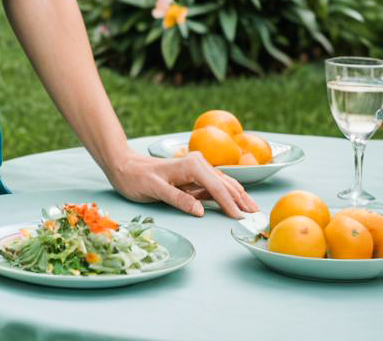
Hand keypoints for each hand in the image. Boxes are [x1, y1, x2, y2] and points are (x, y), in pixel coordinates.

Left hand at [108, 149, 259, 217]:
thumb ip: (178, 199)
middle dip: (241, 199)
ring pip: (223, 183)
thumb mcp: (154, 189)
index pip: (216, 187)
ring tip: (252, 210)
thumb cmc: (136, 178)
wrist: (124, 166)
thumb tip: (201, 211)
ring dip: (238, 196)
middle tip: (257, 217)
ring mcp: (196, 169)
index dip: (229, 203)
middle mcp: (197, 163)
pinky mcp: (193, 176)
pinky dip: (227, 194)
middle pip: (225, 184)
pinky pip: (215, 185)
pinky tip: (236, 202)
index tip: (241, 218)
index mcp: (190, 166)